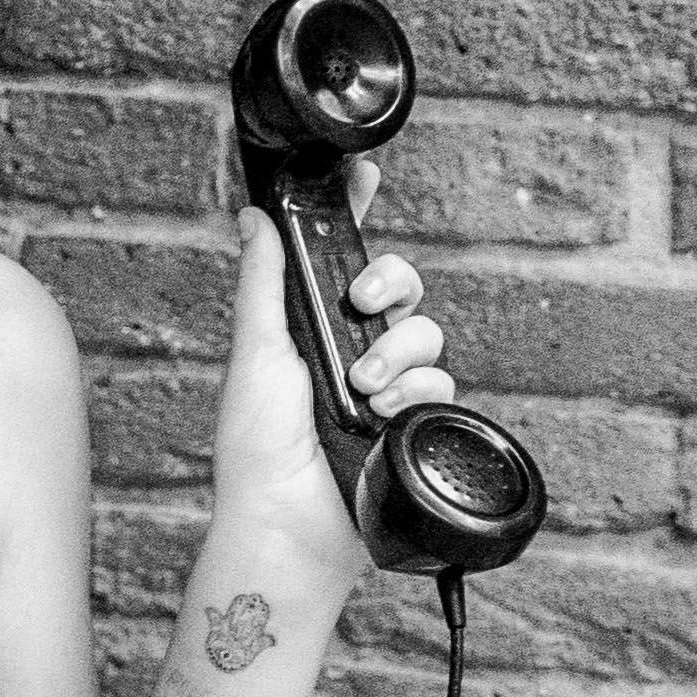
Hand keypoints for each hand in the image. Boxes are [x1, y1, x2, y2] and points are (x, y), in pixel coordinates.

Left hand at [211, 155, 464, 585]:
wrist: (287, 525)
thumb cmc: (257, 449)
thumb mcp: (257, 355)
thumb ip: (263, 285)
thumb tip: (253, 216)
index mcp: (309, 329)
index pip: (340, 257)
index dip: (356, 212)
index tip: (364, 171)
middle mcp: (351, 350)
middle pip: (399, 284)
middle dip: (390, 282)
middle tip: (361, 302)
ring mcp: (387, 386)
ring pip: (426, 331)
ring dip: (397, 352)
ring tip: (361, 390)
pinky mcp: (415, 419)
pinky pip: (442, 380)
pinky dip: (414, 392)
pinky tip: (383, 418)